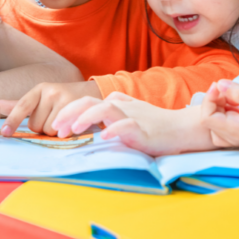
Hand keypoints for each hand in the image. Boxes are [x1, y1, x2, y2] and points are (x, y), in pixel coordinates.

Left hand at [0, 81, 102, 136]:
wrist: (92, 92)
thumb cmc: (63, 98)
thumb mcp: (42, 96)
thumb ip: (21, 104)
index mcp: (40, 89)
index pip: (22, 106)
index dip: (12, 120)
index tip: (4, 132)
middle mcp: (50, 92)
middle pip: (35, 124)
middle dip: (42, 127)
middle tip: (52, 118)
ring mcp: (63, 100)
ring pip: (48, 130)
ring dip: (53, 131)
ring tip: (62, 121)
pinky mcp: (75, 109)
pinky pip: (61, 131)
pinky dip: (63, 132)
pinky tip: (69, 124)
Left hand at [52, 93, 214, 156]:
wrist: (183, 127)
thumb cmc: (156, 124)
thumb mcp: (130, 114)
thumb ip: (113, 112)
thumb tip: (93, 114)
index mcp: (115, 103)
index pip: (85, 102)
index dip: (67, 112)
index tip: (55, 128)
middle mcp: (121, 106)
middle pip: (89, 102)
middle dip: (68, 113)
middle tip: (55, 130)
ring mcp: (132, 115)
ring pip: (105, 108)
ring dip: (85, 117)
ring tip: (72, 130)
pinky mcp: (144, 129)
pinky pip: (126, 125)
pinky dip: (114, 129)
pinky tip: (104, 136)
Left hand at [201, 80, 238, 148]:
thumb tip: (219, 84)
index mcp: (237, 132)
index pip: (206, 118)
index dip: (209, 99)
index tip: (220, 86)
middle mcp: (233, 139)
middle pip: (208, 119)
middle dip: (214, 101)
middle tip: (230, 90)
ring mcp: (235, 139)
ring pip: (213, 122)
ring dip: (219, 106)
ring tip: (235, 98)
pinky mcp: (238, 136)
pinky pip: (220, 124)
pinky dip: (224, 111)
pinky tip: (237, 105)